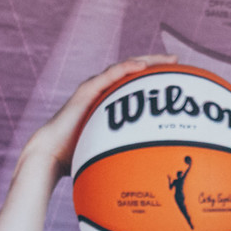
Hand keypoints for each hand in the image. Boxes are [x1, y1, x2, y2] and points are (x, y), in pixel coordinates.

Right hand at [21, 54, 175, 180]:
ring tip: (166, 59)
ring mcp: (94, 89)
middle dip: (156, 64)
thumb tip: (156, 170)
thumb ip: (131, 153)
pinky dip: (126, 68)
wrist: (53, 153)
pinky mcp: (86, 91)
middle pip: (133, 71)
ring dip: (146, 61)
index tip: (177, 76)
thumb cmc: (81, 156)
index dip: (155, 78)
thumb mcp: (114, 151)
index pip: (136, 84)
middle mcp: (103, 91)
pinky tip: (142, 66)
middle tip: (177, 60)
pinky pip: (108, 76)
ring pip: (123, 68)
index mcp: (110, 103)